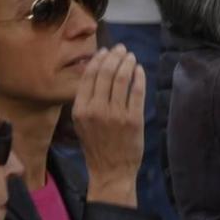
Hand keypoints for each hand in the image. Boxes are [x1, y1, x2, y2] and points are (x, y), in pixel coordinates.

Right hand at [74, 46, 145, 207]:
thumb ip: (87, 100)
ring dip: (127, 63)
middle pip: (106, 73)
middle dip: (114, 56)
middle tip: (121, 49)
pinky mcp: (133, 118)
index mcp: (80, 110)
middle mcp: (96, 110)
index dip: (98, 60)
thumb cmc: (96, 145)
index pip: (89, 77)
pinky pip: (137, 90)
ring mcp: (115, 114)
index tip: (105, 51)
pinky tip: (139, 70)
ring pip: (122, 78)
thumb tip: (96, 71)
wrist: (110, 171)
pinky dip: (139, 76)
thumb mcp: (82, 123)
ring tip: (130, 56)